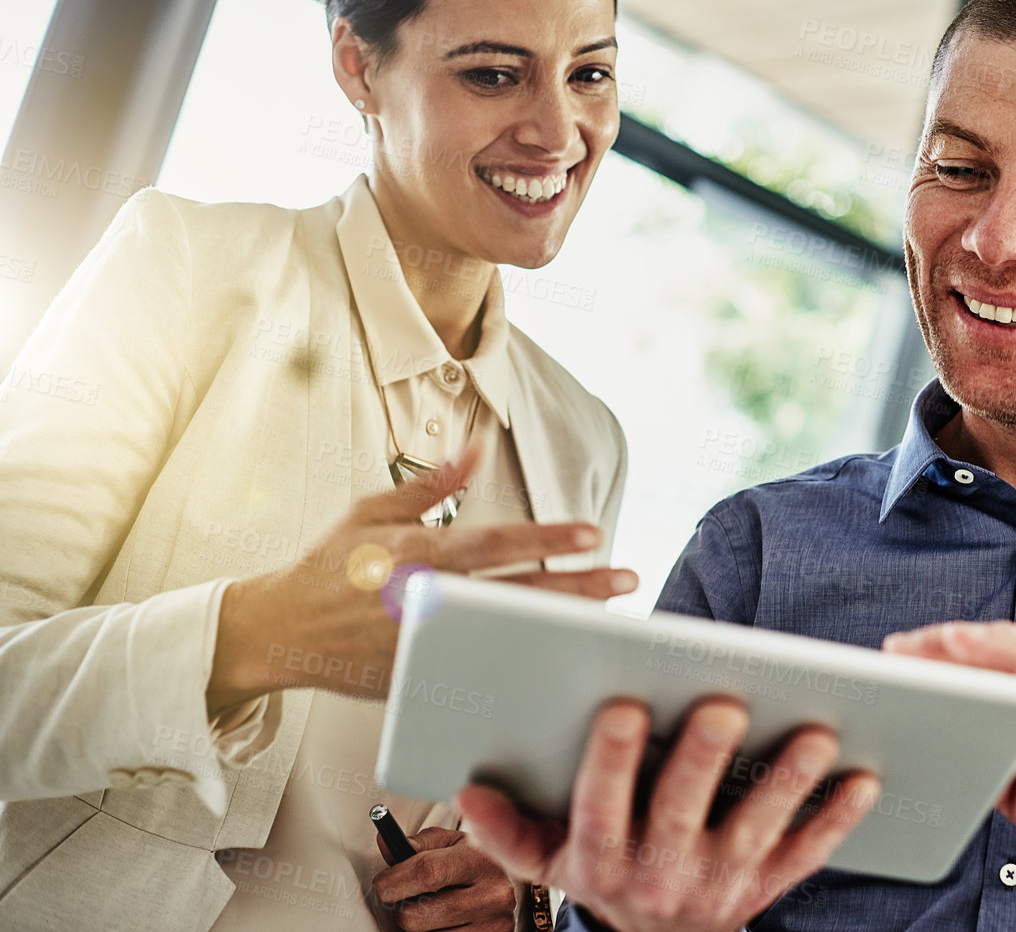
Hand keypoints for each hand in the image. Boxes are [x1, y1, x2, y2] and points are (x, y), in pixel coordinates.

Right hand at [207, 442, 638, 712]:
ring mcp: (427, 646)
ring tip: (606, 621)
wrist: (279, 630)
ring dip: (559, 628)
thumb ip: (431, 484)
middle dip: (577, 588)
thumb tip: (475, 447)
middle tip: (625, 580)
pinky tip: (554, 665)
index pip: (496, 543)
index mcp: (419, 556)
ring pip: (508, 638)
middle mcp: (428, 602)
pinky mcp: (420, 680)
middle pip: (517, 595)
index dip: (547, 539)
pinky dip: (516, 670)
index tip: (591, 534)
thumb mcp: (373, 510)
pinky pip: (477, 676)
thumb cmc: (328, 566)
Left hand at [373, 825, 518, 930]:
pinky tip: (444, 923)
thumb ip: (418, 843)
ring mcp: (492, 925)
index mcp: (481, 859)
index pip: (428, 872)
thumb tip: (386, 844)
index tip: (383, 884)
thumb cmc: (474, 862)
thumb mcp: (451, 842)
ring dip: (419, 926)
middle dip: (403, 908)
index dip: (395, 880)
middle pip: (417, 915)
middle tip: (411, 898)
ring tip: (435, 909)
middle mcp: (492, 894)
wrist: (511, 880)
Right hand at [453, 698, 881, 931]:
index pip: (601, 805)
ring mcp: (720, 883)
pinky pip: (807, 854)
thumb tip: (467, 794)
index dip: (610, 760)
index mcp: (602, 856)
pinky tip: (864, 778)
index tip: (620, 707)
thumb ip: (510, 830)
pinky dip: (837, 818)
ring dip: (787, 782)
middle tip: (726, 703)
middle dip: (702, 758)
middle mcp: (660, 874)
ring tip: (816, 733)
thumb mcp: (549, 860)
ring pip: (755, 830)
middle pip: (681, 811)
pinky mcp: (767, 888)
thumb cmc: (605, 874)